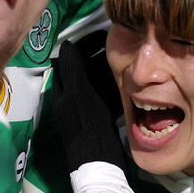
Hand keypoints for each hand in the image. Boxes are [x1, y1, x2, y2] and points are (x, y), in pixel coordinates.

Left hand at [51, 38, 126, 172]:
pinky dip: (116, 85)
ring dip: (110, 70)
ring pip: (97, 81)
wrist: (100, 158)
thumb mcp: (78, 92)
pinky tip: (130, 80)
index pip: (70, 58)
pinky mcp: (100, 116)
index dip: (85, 44)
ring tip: (128, 60)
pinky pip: (107, 95)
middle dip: (100, 55)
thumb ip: (72, 68)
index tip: (105, 35)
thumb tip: (67, 44)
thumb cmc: (87, 122)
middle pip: (85, 68)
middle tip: (121, 46)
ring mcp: (86, 107)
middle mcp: (72, 97)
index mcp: (62, 89)